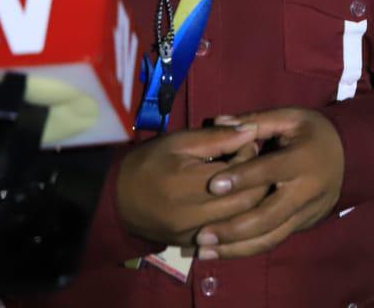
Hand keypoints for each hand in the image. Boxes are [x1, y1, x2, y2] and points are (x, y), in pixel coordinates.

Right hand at [114, 123, 266, 246]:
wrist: (114, 199)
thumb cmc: (147, 163)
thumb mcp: (179, 142)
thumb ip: (218, 137)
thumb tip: (252, 129)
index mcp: (188, 185)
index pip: (241, 173)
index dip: (252, 155)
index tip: (249, 142)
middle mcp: (193, 216)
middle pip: (248, 201)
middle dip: (260, 179)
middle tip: (256, 162)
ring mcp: (194, 235)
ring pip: (242, 221)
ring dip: (253, 200)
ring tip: (250, 180)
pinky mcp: (192, 244)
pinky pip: (227, 234)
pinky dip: (238, 218)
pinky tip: (237, 201)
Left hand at [195, 108, 345, 260]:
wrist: (351, 156)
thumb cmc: (313, 133)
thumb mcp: (290, 117)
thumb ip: (256, 121)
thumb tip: (220, 120)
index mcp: (303, 159)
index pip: (270, 171)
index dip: (242, 178)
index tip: (213, 186)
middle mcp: (306, 190)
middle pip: (269, 216)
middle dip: (234, 228)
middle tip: (202, 234)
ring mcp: (306, 212)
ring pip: (271, 237)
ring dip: (237, 248)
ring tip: (205, 251)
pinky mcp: (304, 225)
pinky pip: (275, 240)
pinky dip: (248, 249)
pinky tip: (223, 252)